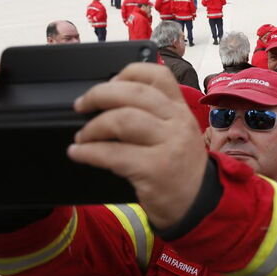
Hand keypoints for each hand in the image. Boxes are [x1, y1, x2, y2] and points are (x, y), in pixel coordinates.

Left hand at [69, 63, 207, 230]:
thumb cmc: (180, 167)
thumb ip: (155, 115)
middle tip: (81, 105)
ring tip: (81, 137)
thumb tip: (109, 100)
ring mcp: (169, 145)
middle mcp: (178, 122)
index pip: (158, 76)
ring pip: (122, 120)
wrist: (198, 203)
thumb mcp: (177, 133)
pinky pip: (113, 154)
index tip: (108, 82)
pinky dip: (89, 152)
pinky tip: (78, 153)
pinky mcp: (155, 169)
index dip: (128, 72)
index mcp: (181, 110)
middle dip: (99, 95)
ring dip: (93, 127)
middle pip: (134, 94)